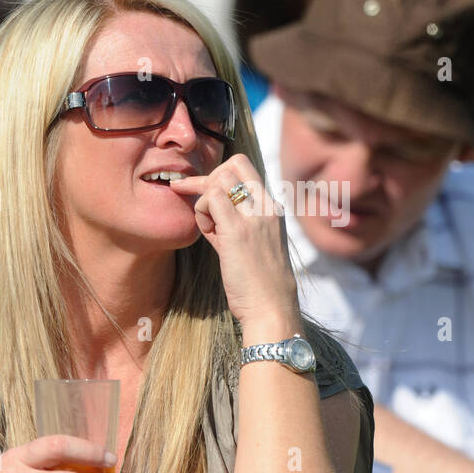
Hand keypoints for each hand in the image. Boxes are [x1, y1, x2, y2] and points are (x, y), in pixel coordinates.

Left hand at [169, 153, 299, 328]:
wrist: (271, 309)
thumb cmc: (259, 283)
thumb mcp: (253, 244)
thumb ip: (235, 223)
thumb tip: (209, 209)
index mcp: (273, 209)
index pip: (247, 169)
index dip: (222, 176)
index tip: (209, 196)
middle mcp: (267, 207)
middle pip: (235, 164)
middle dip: (209, 178)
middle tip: (200, 203)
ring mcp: (254, 217)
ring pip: (220, 179)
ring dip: (204, 198)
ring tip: (208, 227)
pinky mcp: (238, 231)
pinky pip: (211, 199)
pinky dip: (201, 211)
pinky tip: (208, 233)